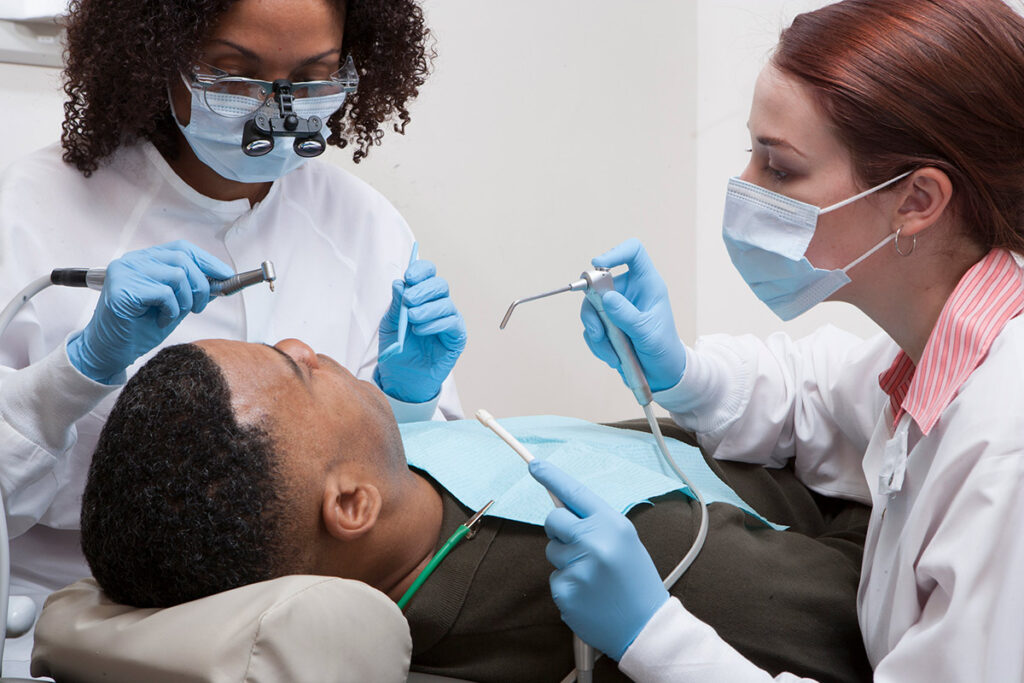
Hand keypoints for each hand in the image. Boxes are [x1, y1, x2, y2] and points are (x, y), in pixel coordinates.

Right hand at [67, 241, 233, 382]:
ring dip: (184, 301)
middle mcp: (132, 261)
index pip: (182, 249)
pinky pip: (164, 293)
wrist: (110, 351)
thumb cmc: (138, 329)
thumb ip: (192, 289)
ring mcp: (125, 272)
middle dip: (201, 286)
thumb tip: (220, 279)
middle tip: (199, 307)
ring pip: (177, 275)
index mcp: (144, 260)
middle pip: (183, 259)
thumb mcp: (174, 305)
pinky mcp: (122, 288)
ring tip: (172, 316)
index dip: (208, 261)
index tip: (226, 276)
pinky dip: (170, 311)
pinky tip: (159, 321)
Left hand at [376, 260, 466, 403]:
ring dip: (427, 309)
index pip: (428, 274)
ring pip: (446, 303)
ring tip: (412, 319)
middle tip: (409, 300)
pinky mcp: (456, 336)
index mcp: (422, 296)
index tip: (409, 277)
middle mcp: (438, 304)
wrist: (401, 375)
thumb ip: (396, 304)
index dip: (421, 271)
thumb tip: (400, 283)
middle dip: (423, 290)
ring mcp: (449, 319)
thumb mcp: (390, 323)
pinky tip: (421, 330)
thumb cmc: (398, 348)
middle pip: (440, 285)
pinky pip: (451, 323)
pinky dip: (435, 324)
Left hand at [529, 459, 668, 660]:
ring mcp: (577, 568)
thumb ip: (597, 523)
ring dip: (565, 560)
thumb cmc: (635, 581)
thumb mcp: (625, 541)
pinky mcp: (565, 591)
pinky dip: (567, 584)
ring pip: (552, 551)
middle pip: (553, 521)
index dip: (552, 477)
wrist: (646, 627)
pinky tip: (588, 595)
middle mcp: (593, 542)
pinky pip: (554, 578)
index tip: (535, 465)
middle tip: (580, 546)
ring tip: (592, 576)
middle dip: (560, 530)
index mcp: (612, 525)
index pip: (576, 493)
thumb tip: (563, 508)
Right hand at [582, 238, 685, 391]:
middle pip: (599, 284)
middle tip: (598, 331)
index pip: (633, 253)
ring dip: (596, 333)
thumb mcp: (647, 333)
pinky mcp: (606, 325)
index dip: (615, 253)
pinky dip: (597, 344)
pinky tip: (612, 357)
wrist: (662, 374)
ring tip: (611, 353)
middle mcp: (629, 292)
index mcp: (647, 284)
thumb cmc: (663, 348)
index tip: (598, 264)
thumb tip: (606, 297)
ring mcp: (616, 308)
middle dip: (594, 309)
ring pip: (591, 309)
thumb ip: (627, 315)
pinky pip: (590, 328)